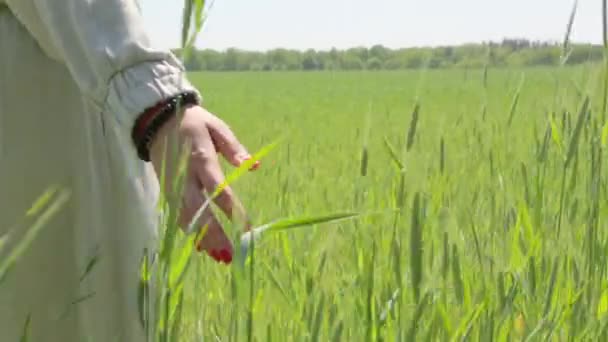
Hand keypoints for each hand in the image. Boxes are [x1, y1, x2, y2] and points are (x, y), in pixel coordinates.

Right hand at [148, 105, 258, 263]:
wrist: (156, 120)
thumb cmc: (193, 123)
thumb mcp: (216, 127)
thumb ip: (234, 148)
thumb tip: (254, 166)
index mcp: (200, 159)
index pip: (218, 189)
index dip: (232, 210)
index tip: (246, 227)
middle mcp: (185, 177)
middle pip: (200, 210)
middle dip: (214, 233)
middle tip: (231, 254)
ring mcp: (173, 186)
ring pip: (187, 217)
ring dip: (203, 238)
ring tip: (220, 257)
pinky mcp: (167, 190)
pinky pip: (178, 215)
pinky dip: (189, 232)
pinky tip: (202, 247)